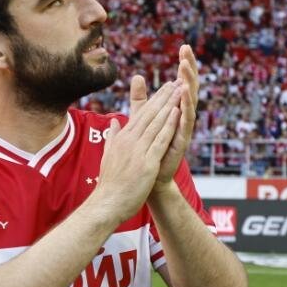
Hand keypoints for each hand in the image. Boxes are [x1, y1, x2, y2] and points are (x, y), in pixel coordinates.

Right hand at [90, 79, 181, 225]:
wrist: (107, 203)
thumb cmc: (109, 183)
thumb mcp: (108, 155)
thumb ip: (112, 137)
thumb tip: (114, 122)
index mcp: (121, 138)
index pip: (140, 114)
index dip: (154, 100)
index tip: (165, 88)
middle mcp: (129, 141)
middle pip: (149, 114)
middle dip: (163, 97)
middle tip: (175, 82)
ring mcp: (138, 151)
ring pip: (156, 123)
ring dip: (169, 105)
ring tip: (179, 91)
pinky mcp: (146, 162)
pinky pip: (160, 140)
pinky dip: (169, 125)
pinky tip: (178, 113)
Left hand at [151, 44, 198, 195]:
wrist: (148, 176)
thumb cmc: (148, 146)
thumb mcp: (142, 117)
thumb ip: (140, 98)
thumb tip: (137, 76)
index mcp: (174, 108)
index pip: (181, 82)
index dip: (183, 66)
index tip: (183, 46)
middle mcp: (182, 115)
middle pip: (188, 87)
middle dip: (188, 69)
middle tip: (187, 51)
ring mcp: (183, 127)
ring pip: (189, 101)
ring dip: (188, 84)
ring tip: (185, 68)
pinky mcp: (181, 140)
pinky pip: (185, 121)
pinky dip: (185, 107)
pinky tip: (184, 94)